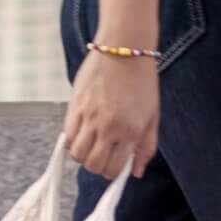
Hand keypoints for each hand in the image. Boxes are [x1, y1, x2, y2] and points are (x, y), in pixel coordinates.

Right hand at [64, 50, 158, 179]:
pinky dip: (72, 140)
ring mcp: (89, 118)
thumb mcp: (152, 116)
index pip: (113, 169)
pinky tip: (81, 131)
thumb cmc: (142, 81)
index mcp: (130, 132)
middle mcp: (108, 128)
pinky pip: (67, 136)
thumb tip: (136, 172)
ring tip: (91, 143)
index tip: (114, 163)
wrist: (124, 48)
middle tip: (103, 154)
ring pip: (77, 154)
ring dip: (83, 155)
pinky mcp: (75, 106)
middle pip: (93, 165)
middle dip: (97, 165)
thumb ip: (145, 147)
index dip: (113, 172)